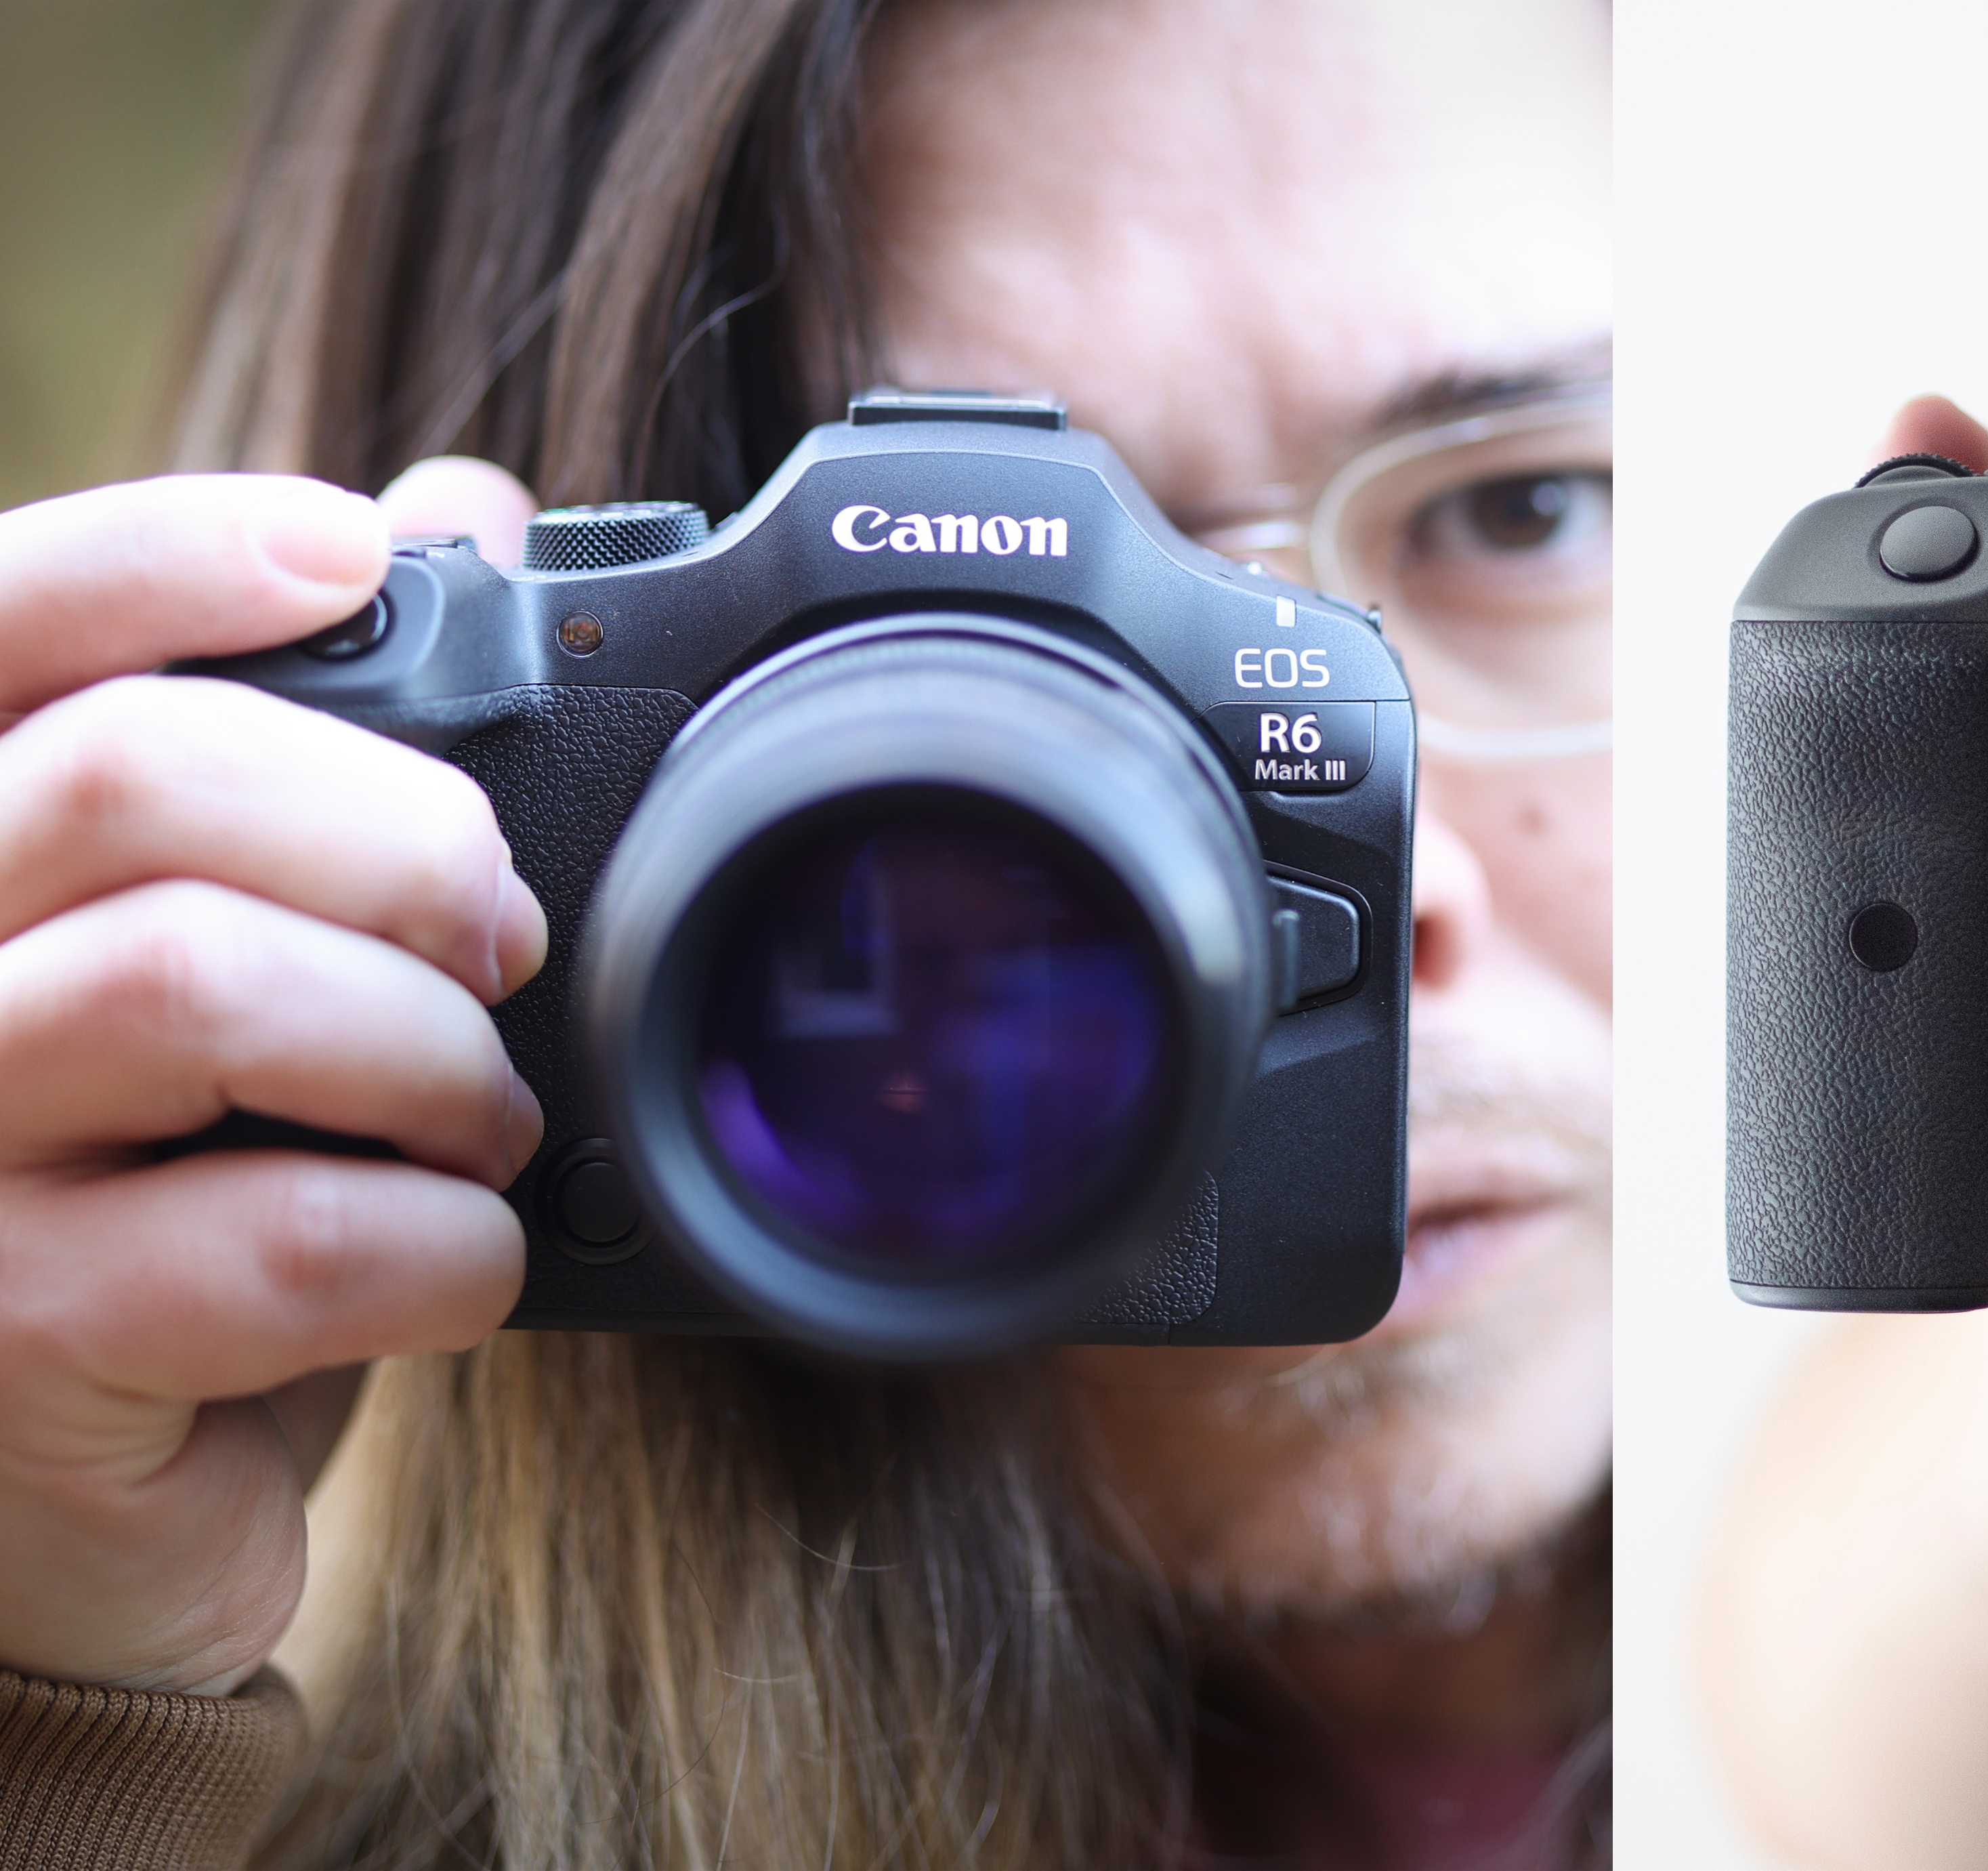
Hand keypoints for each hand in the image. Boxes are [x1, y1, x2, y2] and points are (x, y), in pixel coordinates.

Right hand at [0, 458, 548, 1694]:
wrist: (80, 1530)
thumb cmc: (160, 1208)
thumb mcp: (219, 961)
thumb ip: (297, 748)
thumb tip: (456, 512)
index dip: (162, 555)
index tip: (354, 553)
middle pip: (126, 776)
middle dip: (390, 833)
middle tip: (504, 939)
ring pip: (194, 985)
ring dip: (424, 1048)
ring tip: (486, 1119)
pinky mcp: (4, 1352)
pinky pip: (273, 1238)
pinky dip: (437, 1242)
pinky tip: (463, 1262)